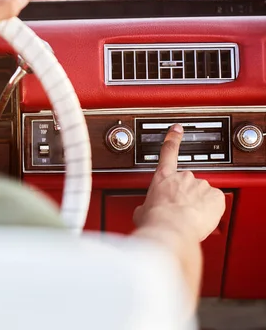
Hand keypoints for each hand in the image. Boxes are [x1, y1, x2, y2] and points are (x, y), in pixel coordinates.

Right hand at [134, 124, 225, 241]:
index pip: (168, 152)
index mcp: (163, 177)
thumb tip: (145, 210)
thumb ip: (146, 205)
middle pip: (187, 181)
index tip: (177, 129)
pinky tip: (202, 218)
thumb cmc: (156, 221)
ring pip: (202, 193)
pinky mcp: (216, 196)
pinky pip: (216, 201)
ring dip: (198, 203)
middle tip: (180, 210)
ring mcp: (200, 185)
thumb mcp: (141, 211)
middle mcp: (183, 177)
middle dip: (185, 194)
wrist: (171, 229)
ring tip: (190, 218)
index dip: (173, 138)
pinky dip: (211, 209)